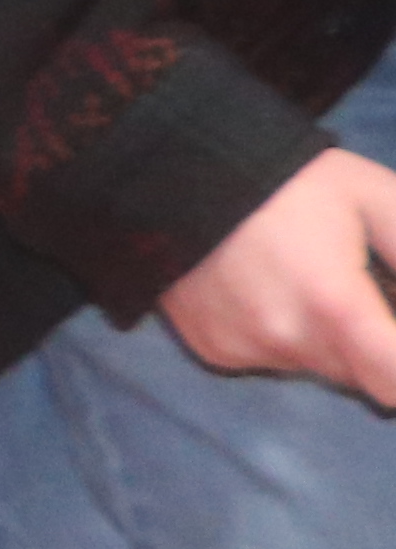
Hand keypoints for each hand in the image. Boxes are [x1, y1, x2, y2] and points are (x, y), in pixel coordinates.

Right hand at [158, 148, 395, 405]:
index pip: (394, 380)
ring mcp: (244, 349)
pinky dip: (280, 336)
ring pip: (316, 367)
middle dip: (373, 346)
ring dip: (327, 341)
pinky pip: (270, 359)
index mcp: (335, 305)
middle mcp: (288, 340)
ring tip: (308, 281)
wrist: (174, 168)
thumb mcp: (376, 198)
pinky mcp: (213, 350)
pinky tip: (266, 289)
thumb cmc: (289, 179)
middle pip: (361, 375)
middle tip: (359, 291)